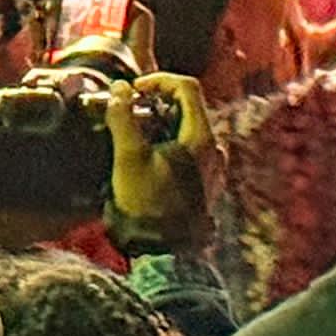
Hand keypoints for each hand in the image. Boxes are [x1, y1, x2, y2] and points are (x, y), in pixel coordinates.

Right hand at [105, 72, 221, 254]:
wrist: (165, 254)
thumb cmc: (148, 205)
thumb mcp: (128, 158)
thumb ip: (123, 118)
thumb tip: (120, 89)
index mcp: (201, 137)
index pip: (187, 87)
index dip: (159, 80)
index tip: (135, 90)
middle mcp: (215, 149)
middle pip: (189, 107)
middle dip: (158, 103)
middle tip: (131, 111)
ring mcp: (214, 168)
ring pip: (190, 129)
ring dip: (163, 124)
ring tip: (136, 136)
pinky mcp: (208, 183)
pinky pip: (192, 150)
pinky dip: (171, 142)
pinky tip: (149, 158)